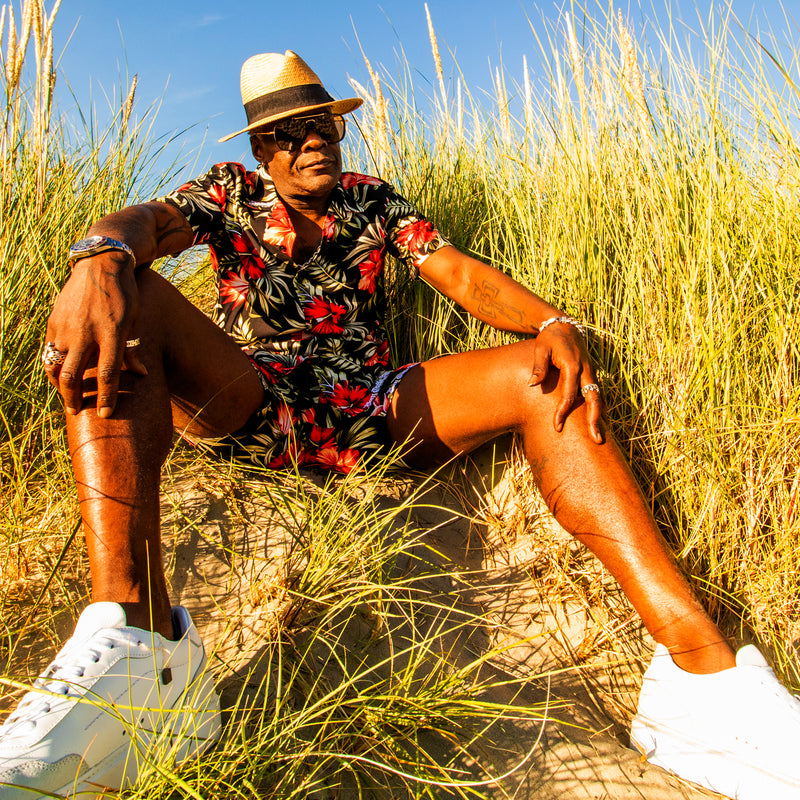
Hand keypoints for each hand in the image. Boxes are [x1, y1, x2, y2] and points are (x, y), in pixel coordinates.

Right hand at [43, 254, 146, 417]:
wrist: (101, 264)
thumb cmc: (125, 295)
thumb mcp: (134, 321)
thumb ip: (132, 349)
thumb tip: (142, 375)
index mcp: (112, 333)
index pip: (108, 374)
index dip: (106, 397)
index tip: (105, 414)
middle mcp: (86, 331)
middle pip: (73, 375)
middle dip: (73, 398)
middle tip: (76, 411)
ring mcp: (67, 326)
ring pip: (55, 365)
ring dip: (59, 385)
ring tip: (66, 396)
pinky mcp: (54, 321)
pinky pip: (50, 350)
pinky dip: (54, 366)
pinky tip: (61, 374)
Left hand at [528, 322, 604, 442]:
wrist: (563, 324)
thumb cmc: (549, 338)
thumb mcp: (541, 349)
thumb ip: (538, 367)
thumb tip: (532, 385)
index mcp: (573, 365)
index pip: (569, 394)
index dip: (563, 411)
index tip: (556, 426)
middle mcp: (586, 370)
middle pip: (594, 398)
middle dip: (595, 420)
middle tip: (596, 440)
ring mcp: (590, 372)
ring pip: (598, 397)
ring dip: (599, 416)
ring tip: (599, 437)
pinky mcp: (590, 374)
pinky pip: (595, 393)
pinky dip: (597, 408)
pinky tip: (596, 422)